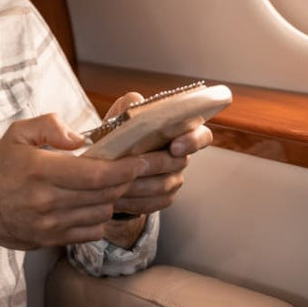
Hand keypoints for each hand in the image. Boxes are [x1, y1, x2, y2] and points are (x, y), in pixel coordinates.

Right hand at [0, 114, 147, 249]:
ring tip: (115, 183)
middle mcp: (48, 200)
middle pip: (106, 193)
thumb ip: (50, 125)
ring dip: (114, 197)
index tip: (142, 159)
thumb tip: (81, 139)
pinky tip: (95, 202)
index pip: (97, 173)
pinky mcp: (52, 240)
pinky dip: (101, 217)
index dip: (127, 168)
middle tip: (141, 168)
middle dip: (129, 180)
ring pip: (103, 213)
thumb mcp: (18, 134)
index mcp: (41, 170)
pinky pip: (92, 231)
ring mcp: (51, 224)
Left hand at [106, 92, 212, 215]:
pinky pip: (156, 202)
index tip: (175, 147)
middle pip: (179, 164)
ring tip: (117, 183)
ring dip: (140, 185)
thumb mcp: (121, 114)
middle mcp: (180, 156)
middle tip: (133, 167)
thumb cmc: (118, 135)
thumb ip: (131, 104)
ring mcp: (174, 178)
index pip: (201, 135)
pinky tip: (118, 198)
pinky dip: (136, 201)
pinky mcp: (163, 197)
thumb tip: (137, 103)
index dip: (193, 141)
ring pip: (165, 185)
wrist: (106, 163)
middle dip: (155, 165)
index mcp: (178, 131)